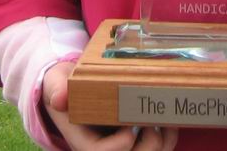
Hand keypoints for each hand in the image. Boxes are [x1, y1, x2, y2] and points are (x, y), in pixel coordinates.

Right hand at [41, 61, 178, 150]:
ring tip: (163, 116)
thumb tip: (59, 98)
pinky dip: (170, 137)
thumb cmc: (66, 86)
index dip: (123, 142)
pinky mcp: (137, 143)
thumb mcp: (57, 83)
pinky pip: (160, 149)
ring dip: (163, 140)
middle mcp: (104, 150)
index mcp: (83, 142)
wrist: (73, 90)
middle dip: (149, 142)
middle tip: (152, 117)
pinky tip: (169, 120)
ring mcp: (122, 149)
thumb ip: (57, 89)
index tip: (128, 120)